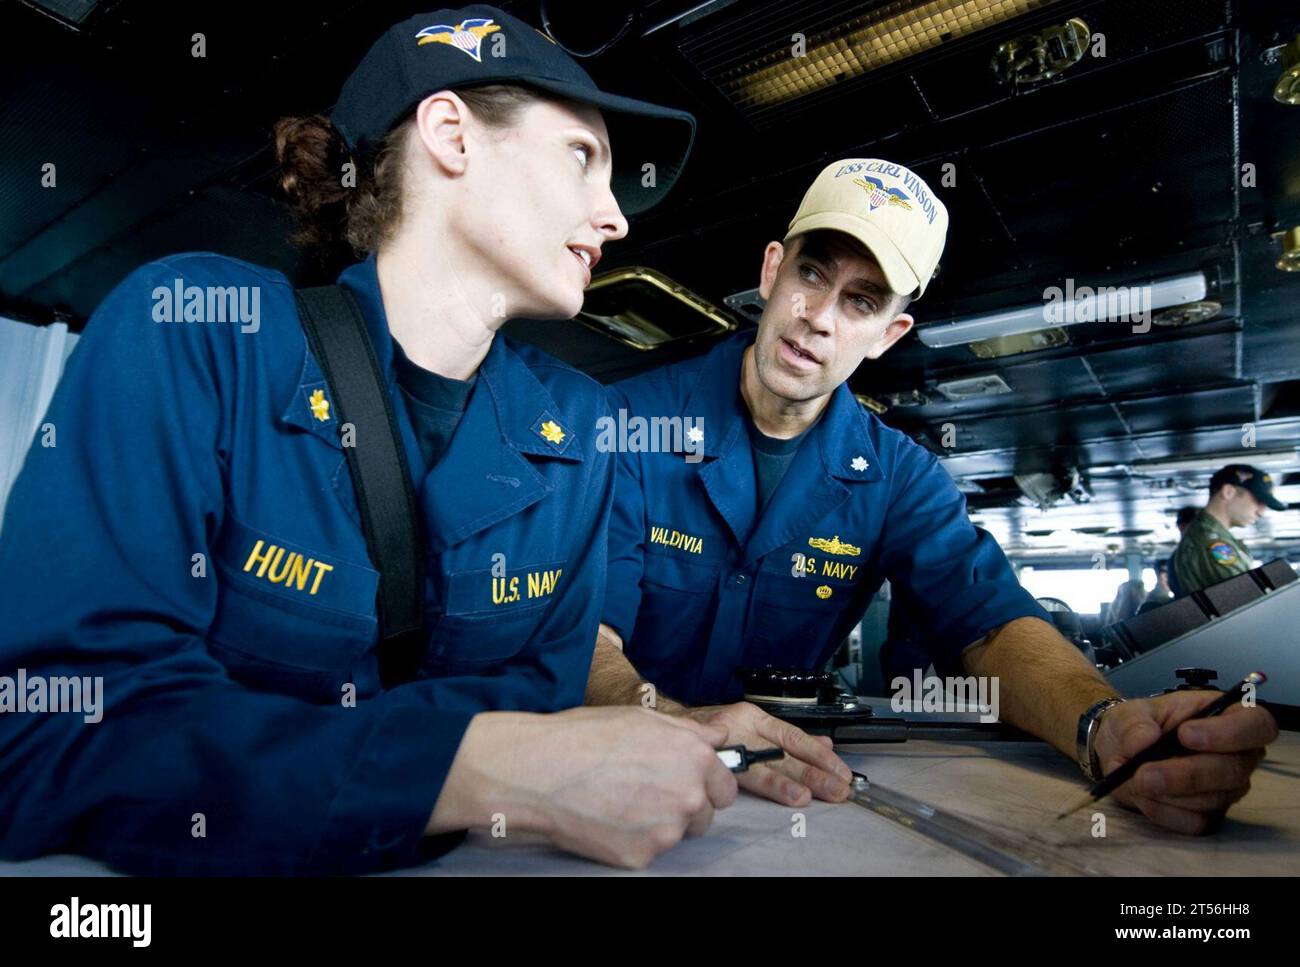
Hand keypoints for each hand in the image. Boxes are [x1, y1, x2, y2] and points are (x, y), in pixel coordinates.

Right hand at [431, 707, 737, 867]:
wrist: (540, 770)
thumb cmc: (585, 738)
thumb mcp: (642, 719)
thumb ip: (689, 732)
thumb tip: (718, 739)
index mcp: (695, 758)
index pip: (726, 786)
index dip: (705, 783)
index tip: (686, 783)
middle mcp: (689, 796)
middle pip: (706, 814)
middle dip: (685, 806)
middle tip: (647, 793)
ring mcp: (667, 830)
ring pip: (678, 834)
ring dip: (660, 824)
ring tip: (621, 802)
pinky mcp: (643, 856)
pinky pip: (648, 851)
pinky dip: (632, 840)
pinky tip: (607, 818)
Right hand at [686, 701, 852, 805]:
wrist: (658, 723)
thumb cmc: (703, 728)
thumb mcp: (747, 722)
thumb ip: (783, 736)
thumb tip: (823, 744)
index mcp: (751, 716)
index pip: (792, 735)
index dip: (818, 755)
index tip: (840, 770)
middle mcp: (739, 726)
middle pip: (781, 752)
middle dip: (812, 774)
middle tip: (837, 790)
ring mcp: (721, 743)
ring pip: (760, 766)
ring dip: (787, 784)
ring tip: (808, 797)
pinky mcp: (706, 758)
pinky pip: (735, 778)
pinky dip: (759, 789)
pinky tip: (773, 796)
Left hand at [1092, 690, 1278, 833]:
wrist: (1119, 756)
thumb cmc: (1136, 727)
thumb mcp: (1126, 714)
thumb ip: (1134, 724)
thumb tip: (1145, 740)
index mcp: (1227, 716)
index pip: (1256, 724)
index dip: (1229, 732)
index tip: (1185, 735)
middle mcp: (1238, 755)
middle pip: (1233, 770)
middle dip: (1186, 774)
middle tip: (1144, 774)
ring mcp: (1227, 789)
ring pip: (1212, 799)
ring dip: (1167, 794)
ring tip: (1134, 779)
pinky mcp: (1211, 816)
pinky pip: (1195, 822)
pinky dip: (1162, 812)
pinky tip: (1142, 797)